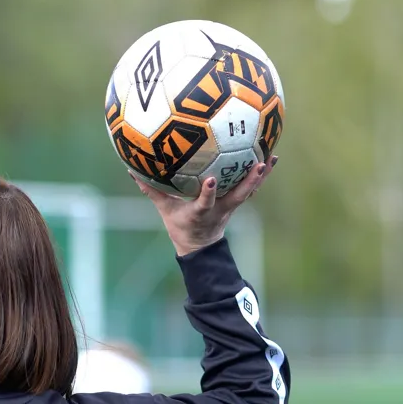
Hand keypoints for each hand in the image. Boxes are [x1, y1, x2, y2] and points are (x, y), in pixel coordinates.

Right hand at [132, 155, 275, 255]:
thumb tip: (132, 170)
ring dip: (261, 176)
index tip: (209, 181)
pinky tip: (270, 157)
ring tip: (271, 157)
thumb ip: (151, 190)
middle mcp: (220, 209)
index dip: (208, 193)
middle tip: (258, 164)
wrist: (200, 246)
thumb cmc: (181, 226)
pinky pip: (251, 187)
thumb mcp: (164, 210)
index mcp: (201, 213)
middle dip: (248, 182)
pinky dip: (261, 174)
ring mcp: (231, 206)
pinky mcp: (237, 202)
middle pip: (237, 196)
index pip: (205, 203)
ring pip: (249, 191)